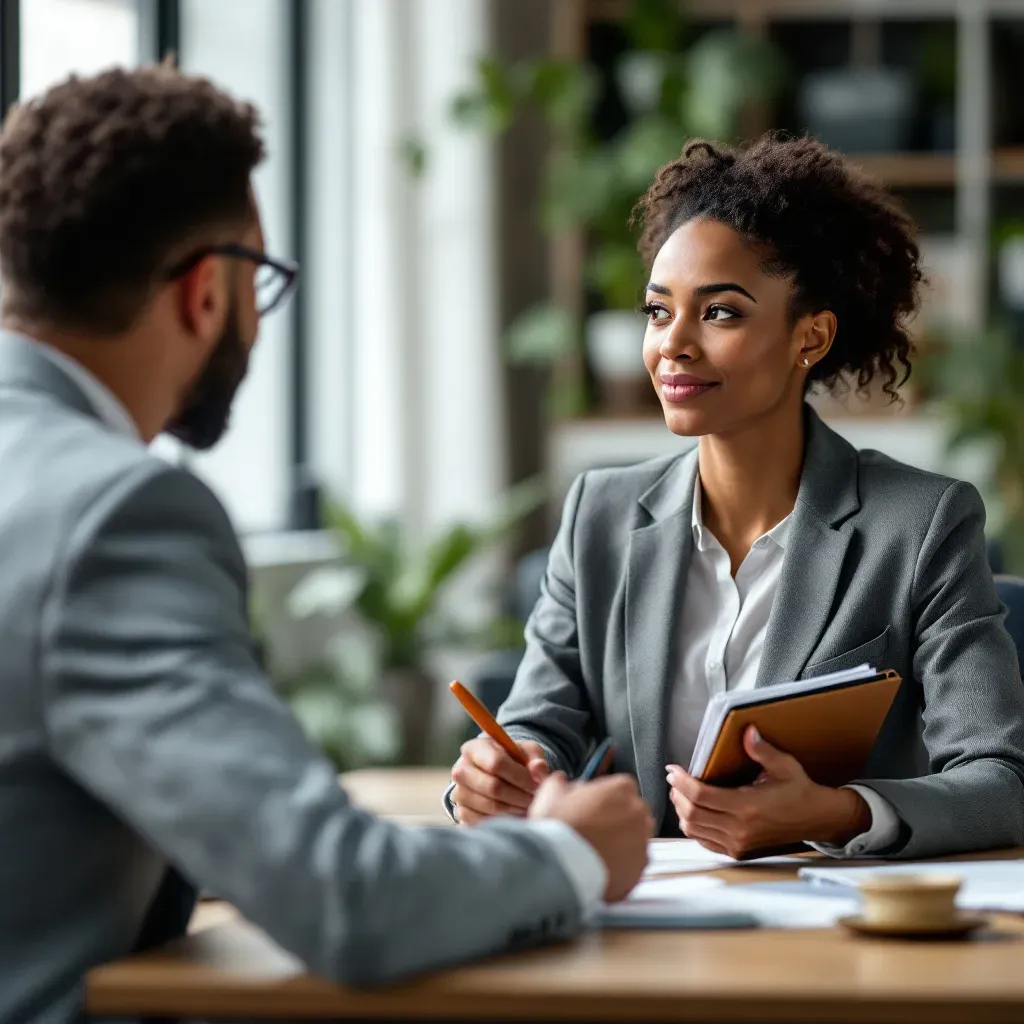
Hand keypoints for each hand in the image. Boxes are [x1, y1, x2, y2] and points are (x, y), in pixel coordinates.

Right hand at [450, 735, 549, 823]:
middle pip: (493, 787)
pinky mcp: (462, 813)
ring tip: (529, 807)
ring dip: (515, 809)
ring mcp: (459, 793)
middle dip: (520, 796)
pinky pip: (485, 821)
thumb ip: (535, 758)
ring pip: (491, 806)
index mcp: (475, 748)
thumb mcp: (527, 752)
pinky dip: (504, 821)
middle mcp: (461, 769)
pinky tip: (516, 815)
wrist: (498, 776)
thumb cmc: (514, 761)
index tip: (537, 785)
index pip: (496, 763)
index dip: (520, 776)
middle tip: (536, 800)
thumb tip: (539, 768)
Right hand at [529, 772, 652, 901]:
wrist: (561, 868)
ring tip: (597, 850)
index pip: (622, 786)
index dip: (606, 797)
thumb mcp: (550, 794)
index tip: (594, 806)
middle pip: (632, 811)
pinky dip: (622, 864)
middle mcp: (638, 812)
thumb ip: (560, 783)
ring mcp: (643, 841)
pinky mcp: (641, 867)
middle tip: (594, 829)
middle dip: (617, 819)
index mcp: (621, 788)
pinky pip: (634, 862)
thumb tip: (561, 782)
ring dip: (622, 841)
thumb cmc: (558, 829)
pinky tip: (602, 865)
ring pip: (635, 837)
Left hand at [666, 726, 871, 858]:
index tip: (673, 770)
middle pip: (692, 813)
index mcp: (748, 806)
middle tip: (674, 780)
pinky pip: (705, 842)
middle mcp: (740, 828)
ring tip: (681, 794)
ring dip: (682, 811)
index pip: (701, 796)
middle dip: (677, 794)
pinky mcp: (738, 851)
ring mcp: (738, 843)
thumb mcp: (784, 766)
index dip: (681, 782)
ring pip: (695, 829)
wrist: (816, 819)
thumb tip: (748, 732)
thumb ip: (762, 750)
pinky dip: (694, 827)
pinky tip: (694, 812)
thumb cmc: (800, 791)